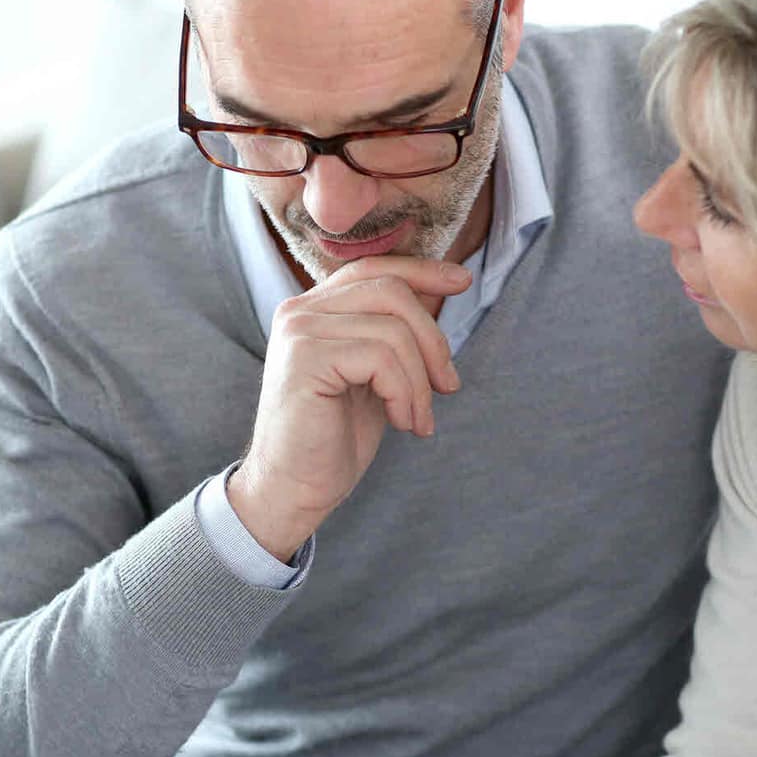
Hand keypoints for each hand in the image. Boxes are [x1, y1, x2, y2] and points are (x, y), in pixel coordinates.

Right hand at [229, 257, 471, 559]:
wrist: (294, 489)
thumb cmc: (334, 437)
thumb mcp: (377, 375)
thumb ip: (396, 332)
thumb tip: (444, 288)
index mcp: (314, 309)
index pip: (374, 268)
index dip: (422, 270)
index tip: (462, 281)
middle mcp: (300, 310)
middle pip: (391, 291)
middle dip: (433, 339)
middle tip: (448, 385)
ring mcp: (299, 332)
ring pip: (392, 330)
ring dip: (421, 381)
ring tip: (418, 419)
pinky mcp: (305, 359)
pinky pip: (381, 359)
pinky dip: (405, 394)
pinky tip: (402, 423)